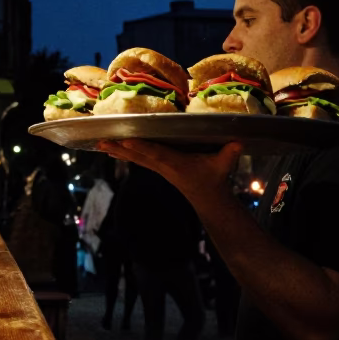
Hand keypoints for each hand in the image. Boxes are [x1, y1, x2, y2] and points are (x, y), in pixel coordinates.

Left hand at [97, 140, 242, 205]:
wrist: (208, 198)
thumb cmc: (214, 178)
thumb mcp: (223, 165)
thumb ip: (230, 153)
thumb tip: (239, 141)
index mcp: (175, 163)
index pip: (156, 154)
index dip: (141, 147)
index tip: (125, 141)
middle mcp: (163, 165)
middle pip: (138, 156)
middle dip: (119, 149)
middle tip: (101, 141)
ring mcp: (159, 167)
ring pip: (134, 158)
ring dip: (117, 151)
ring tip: (100, 143)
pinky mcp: (158, 167)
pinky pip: (138, 159)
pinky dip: (125, 153)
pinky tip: (113, 150)